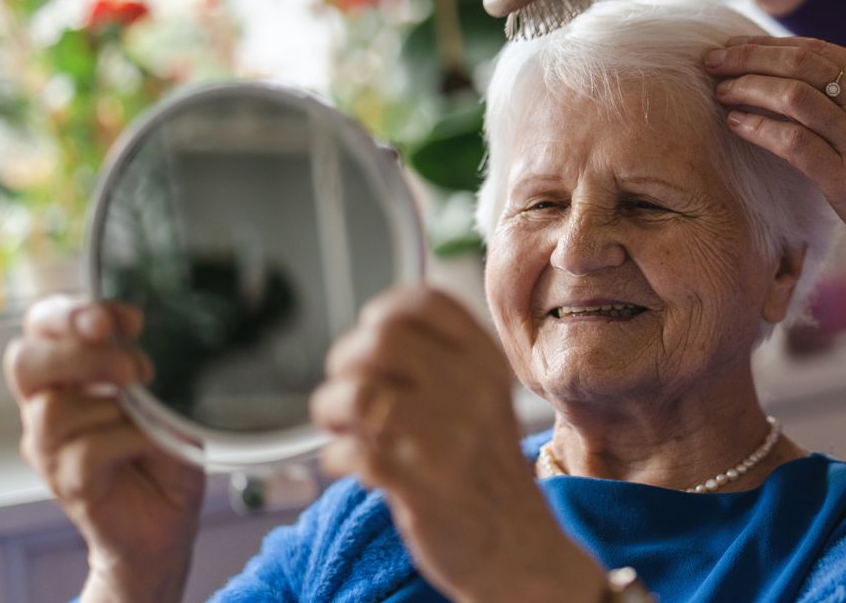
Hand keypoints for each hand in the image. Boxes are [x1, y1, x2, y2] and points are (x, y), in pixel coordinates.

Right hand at [4, 295, 204, 601]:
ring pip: (54, 408)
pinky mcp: (67, 482)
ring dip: (112, 403)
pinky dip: (128, 439)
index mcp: (66, 373)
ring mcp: (49, 447)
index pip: (41, 324)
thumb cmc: (162, 450)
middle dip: (80, 353)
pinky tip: (152, 443)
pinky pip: (86, 450)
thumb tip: (140, 340)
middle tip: (132, 368)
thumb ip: (144, 365)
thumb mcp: (163, 394)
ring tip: (148, 414)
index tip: (130, 320)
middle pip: (24, 360)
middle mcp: (46, 405)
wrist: (166, 521)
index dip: (75, 311)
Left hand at [310, 286, 603, 602]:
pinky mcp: (424, 488)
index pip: (422, 302)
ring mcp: (449, 439)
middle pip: (380, 341)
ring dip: (330, 410)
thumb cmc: (481, 465)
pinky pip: (353, 453)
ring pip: (358, 394)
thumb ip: (435, 360)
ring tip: (340, 429)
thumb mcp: (480, 396)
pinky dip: (337, 458)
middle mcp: (471, 390)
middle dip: (342, 364)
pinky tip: (352, 467)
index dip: (380, 315)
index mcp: (484, 360)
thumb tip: (361, 339)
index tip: (371, 343)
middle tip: (347, 394)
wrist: (515, 543)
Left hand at [707, 36, 845, 290]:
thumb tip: (802, 91)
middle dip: (748, 57)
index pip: (817, 48)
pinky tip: (736, 125)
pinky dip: (758, 128)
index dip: (770, 45)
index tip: (737, 47)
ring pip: (792, 95)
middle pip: (799, 62)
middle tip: (713, 61)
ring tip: (719, 91)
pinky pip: (792, 141)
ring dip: (747, 88)